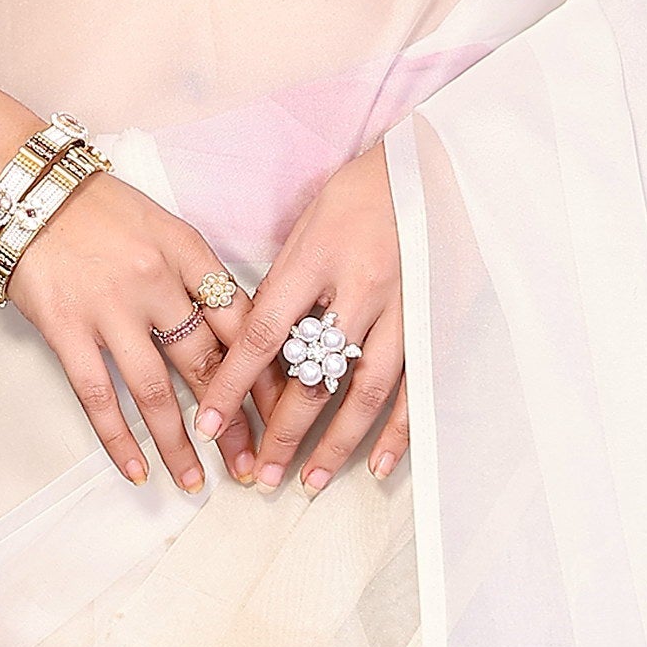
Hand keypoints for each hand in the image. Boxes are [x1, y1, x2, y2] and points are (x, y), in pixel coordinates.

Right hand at [6, 172, 252, 493]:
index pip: (242, 322)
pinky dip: (119, 439)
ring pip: (156, 391)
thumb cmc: (96, 208)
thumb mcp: (162, 226)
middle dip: (235, 422)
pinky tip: (137, 470)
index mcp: (188, 252)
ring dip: (181, 444)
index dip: (267, 372)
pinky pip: (97, 396)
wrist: (24, 187)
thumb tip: (232, 334)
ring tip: (198, 482)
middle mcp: (156, 282)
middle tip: (254, 463)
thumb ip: (196, 276)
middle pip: (208, 363)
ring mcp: (109, 308)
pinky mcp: (66, 329)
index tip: (287, 411)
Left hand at [194, 146, 408, 494]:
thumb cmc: (361, 191)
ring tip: (311, 481)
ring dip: (336, 444)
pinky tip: (379, 465)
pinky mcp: (438, 320)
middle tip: (260, 476)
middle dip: (283, 433)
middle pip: (313, 376)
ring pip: (365, 392)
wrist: (436, 165)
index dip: (232, 386)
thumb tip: (258, 345)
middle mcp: (359, 288)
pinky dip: (399, 430)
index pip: (262, 335)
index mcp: (316, 259)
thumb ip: (285, 285)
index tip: (208, 424)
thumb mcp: (308, 224)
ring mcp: (405, 308)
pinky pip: (417, 386)